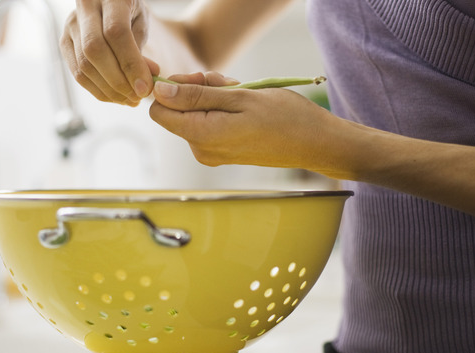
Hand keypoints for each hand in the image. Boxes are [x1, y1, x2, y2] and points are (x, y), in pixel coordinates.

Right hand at [60, 0, 158, 105]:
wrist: (106, 2)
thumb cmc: (129, 11)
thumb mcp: (141, 22)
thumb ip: (141, 50)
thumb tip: (143, 83)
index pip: (116, 33)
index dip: (131, 64)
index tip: (145, 87)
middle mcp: (85, 9)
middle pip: (94, 51)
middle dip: (118, 81)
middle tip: (138, 97)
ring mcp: (70, 26)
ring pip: (84, 67)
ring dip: (109, 91)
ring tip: (130, 100)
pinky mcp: (64, 42)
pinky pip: (78, 74)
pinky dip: (98, 91)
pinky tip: (116, 97)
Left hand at [149, 71, 337, 169]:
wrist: (314, 143)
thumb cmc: (284, 117)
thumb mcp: (239, 97)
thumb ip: (196, 95)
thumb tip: (160, 92)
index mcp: (202, 136)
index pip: (159, 111)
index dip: (172, 89)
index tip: (198, 78)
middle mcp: (201, 149)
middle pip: (177, 111)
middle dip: (197, 91)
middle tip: (227, 84)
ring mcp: (212, 153)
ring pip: (195, 115)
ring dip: (213, 98)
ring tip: (242, 96)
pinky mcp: (222, 152)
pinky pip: (209, 123)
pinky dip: (222, 110)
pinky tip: (244, 107)